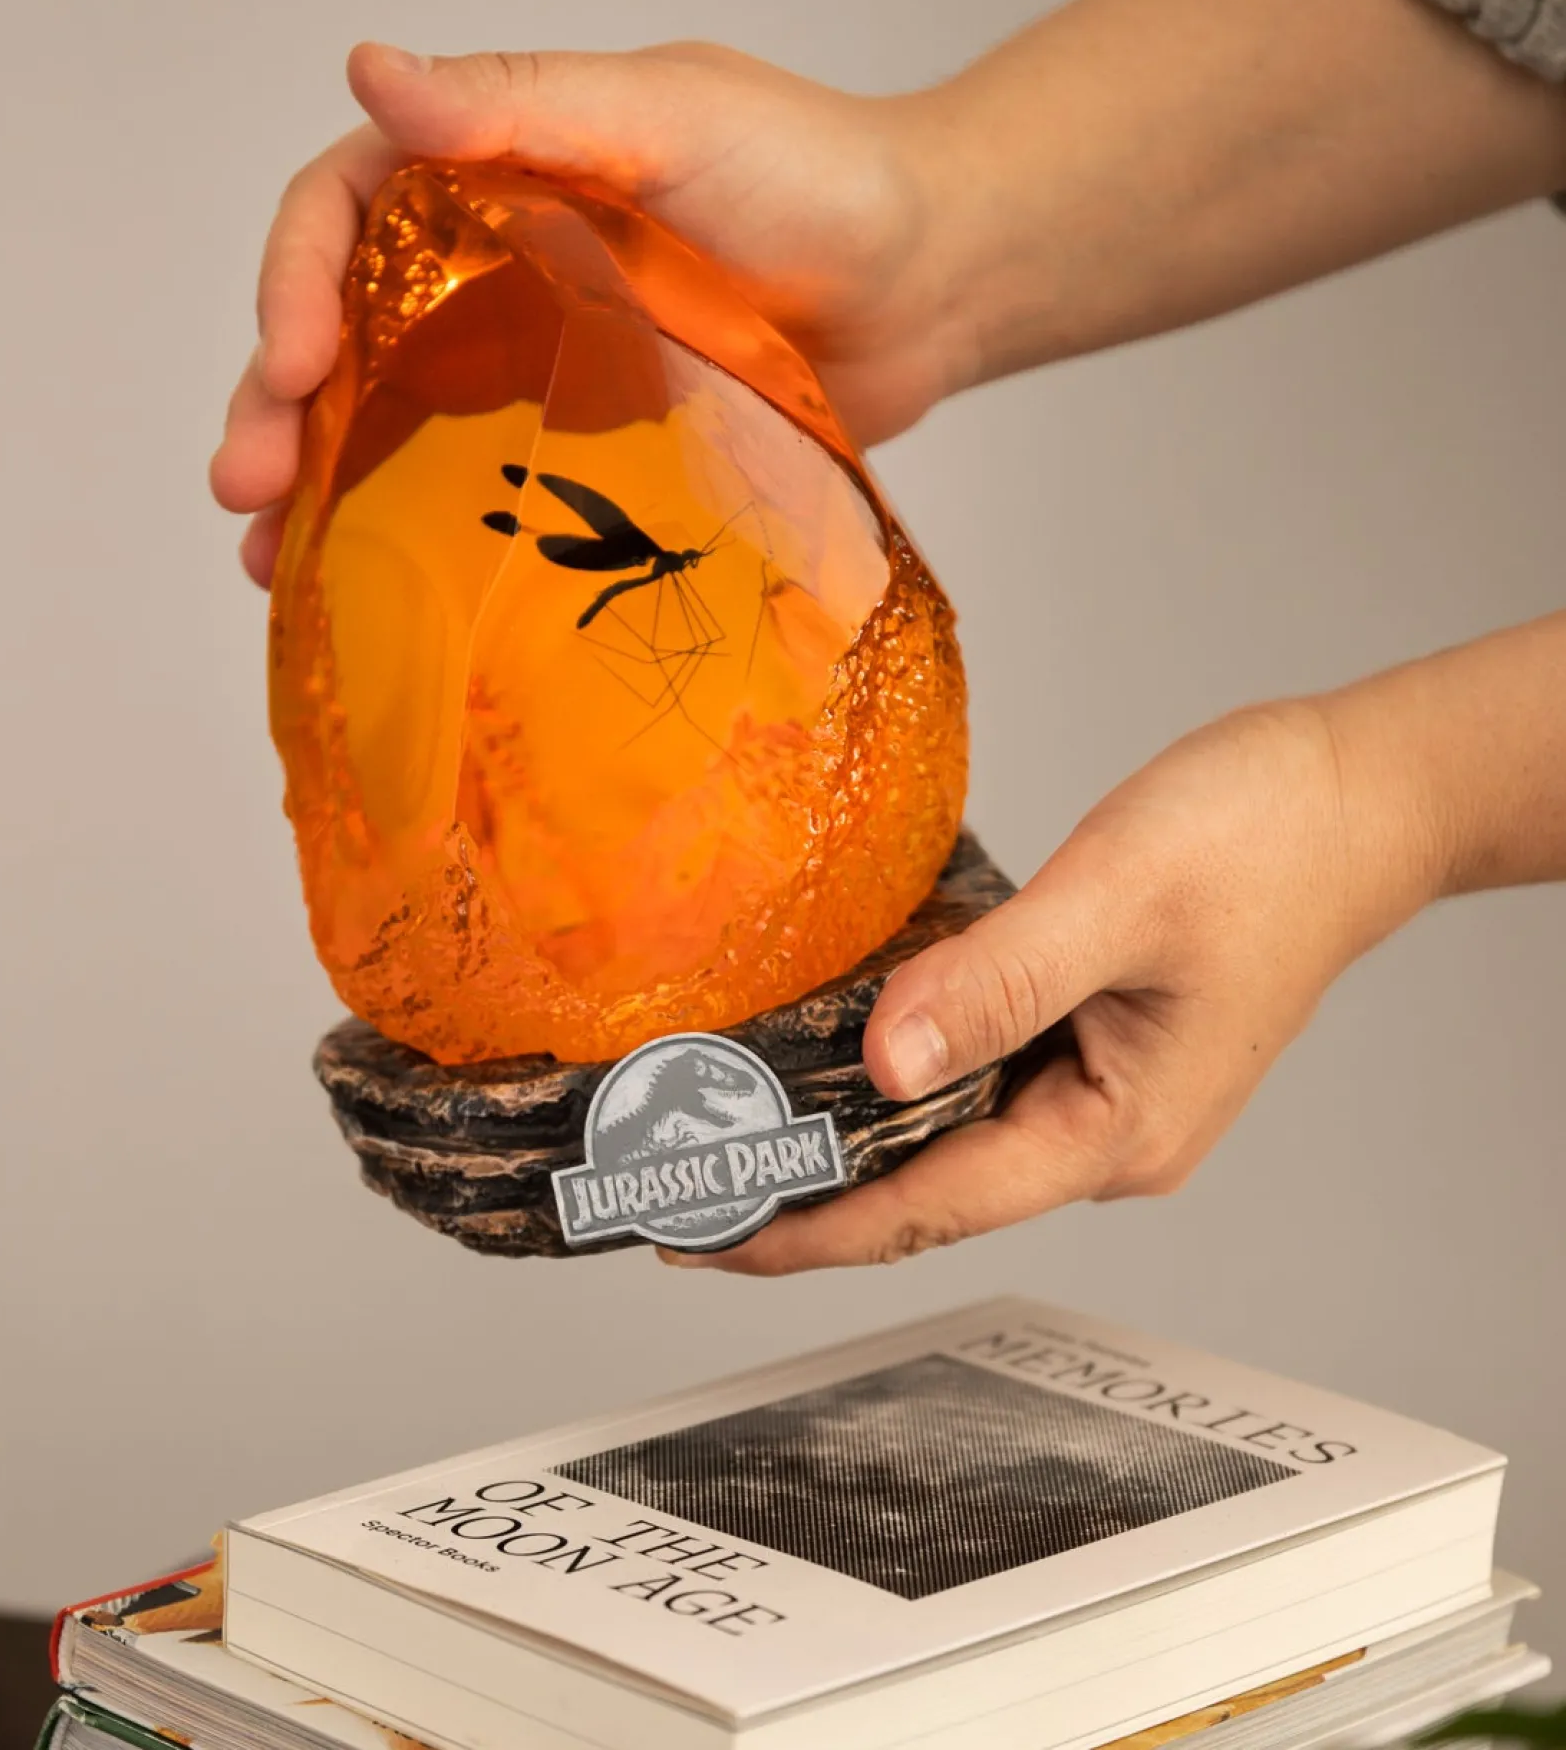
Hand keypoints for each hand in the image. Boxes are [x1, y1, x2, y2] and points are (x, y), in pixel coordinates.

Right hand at [209, 41, 982, 583]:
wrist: (932, 285)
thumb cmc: (817, 181)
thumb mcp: (668, 116)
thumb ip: (522, 100)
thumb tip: (367, 66)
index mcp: (491, 171)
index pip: (345, 211)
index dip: (291, 281)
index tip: (287, 366)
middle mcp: (490, 266)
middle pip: (341, 329)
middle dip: (276, 405)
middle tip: (245, 489)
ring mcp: (531, 363)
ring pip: (386, 420)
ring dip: (315, 484)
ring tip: (268, 561)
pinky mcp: (580, 447)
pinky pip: (472, 489)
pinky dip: (407, 536)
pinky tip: (358, 592)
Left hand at [665, 697, 1441, 1274]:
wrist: (1357, 798)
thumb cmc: (1266, 841)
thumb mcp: (1115, 898)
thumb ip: (996, 982)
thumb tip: (881, 1061)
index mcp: (1113, 1132)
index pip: (926, 1209)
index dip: (803, 1230)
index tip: (699, 1233)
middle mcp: (1102, 1135)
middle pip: (923, 1191)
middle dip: (800, 1194)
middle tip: (675, 1182)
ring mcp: (1097, 1092)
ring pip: (942, 1136)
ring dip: (840, 1138)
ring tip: (724, 1128)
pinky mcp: (1090, 1043)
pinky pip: (971, 1079)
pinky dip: (892, 1077)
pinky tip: (827, 1055)